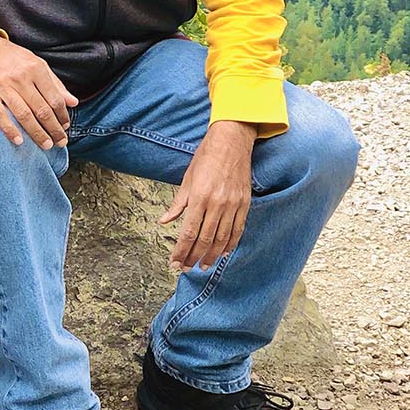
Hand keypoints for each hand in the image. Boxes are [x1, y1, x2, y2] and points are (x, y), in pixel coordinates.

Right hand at [0, 33, 77, 148]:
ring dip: (37, 133)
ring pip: (24, 114)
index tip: (65, 126)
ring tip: (46, 144)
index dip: (62, 115)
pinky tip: (19, 140)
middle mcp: (20, 77)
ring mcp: (3, 86)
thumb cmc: (11, 57)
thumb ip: (55, 84)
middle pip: (41, 109)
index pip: (54, 98)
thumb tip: (73, 102)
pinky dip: (10, 129)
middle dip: (54, 129)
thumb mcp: (36, 63)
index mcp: (35, 69)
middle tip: (61, 142)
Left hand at [160, 119, 255, 270]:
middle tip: (186, 269)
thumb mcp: (187, 178)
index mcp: (200, 196)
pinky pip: (238, 230)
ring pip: (222, 238)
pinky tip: (222, 253)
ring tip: (203, 266)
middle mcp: (217, 203)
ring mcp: (233, 204)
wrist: (232, 141)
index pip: (188, 231)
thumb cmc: (206, 157)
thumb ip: (178, 203)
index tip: (174, 263)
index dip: (181, 250)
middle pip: (205, 239)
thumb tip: (164, 221)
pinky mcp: (245, 203)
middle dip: (194, 257)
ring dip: (212, 255)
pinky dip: (230, 244)